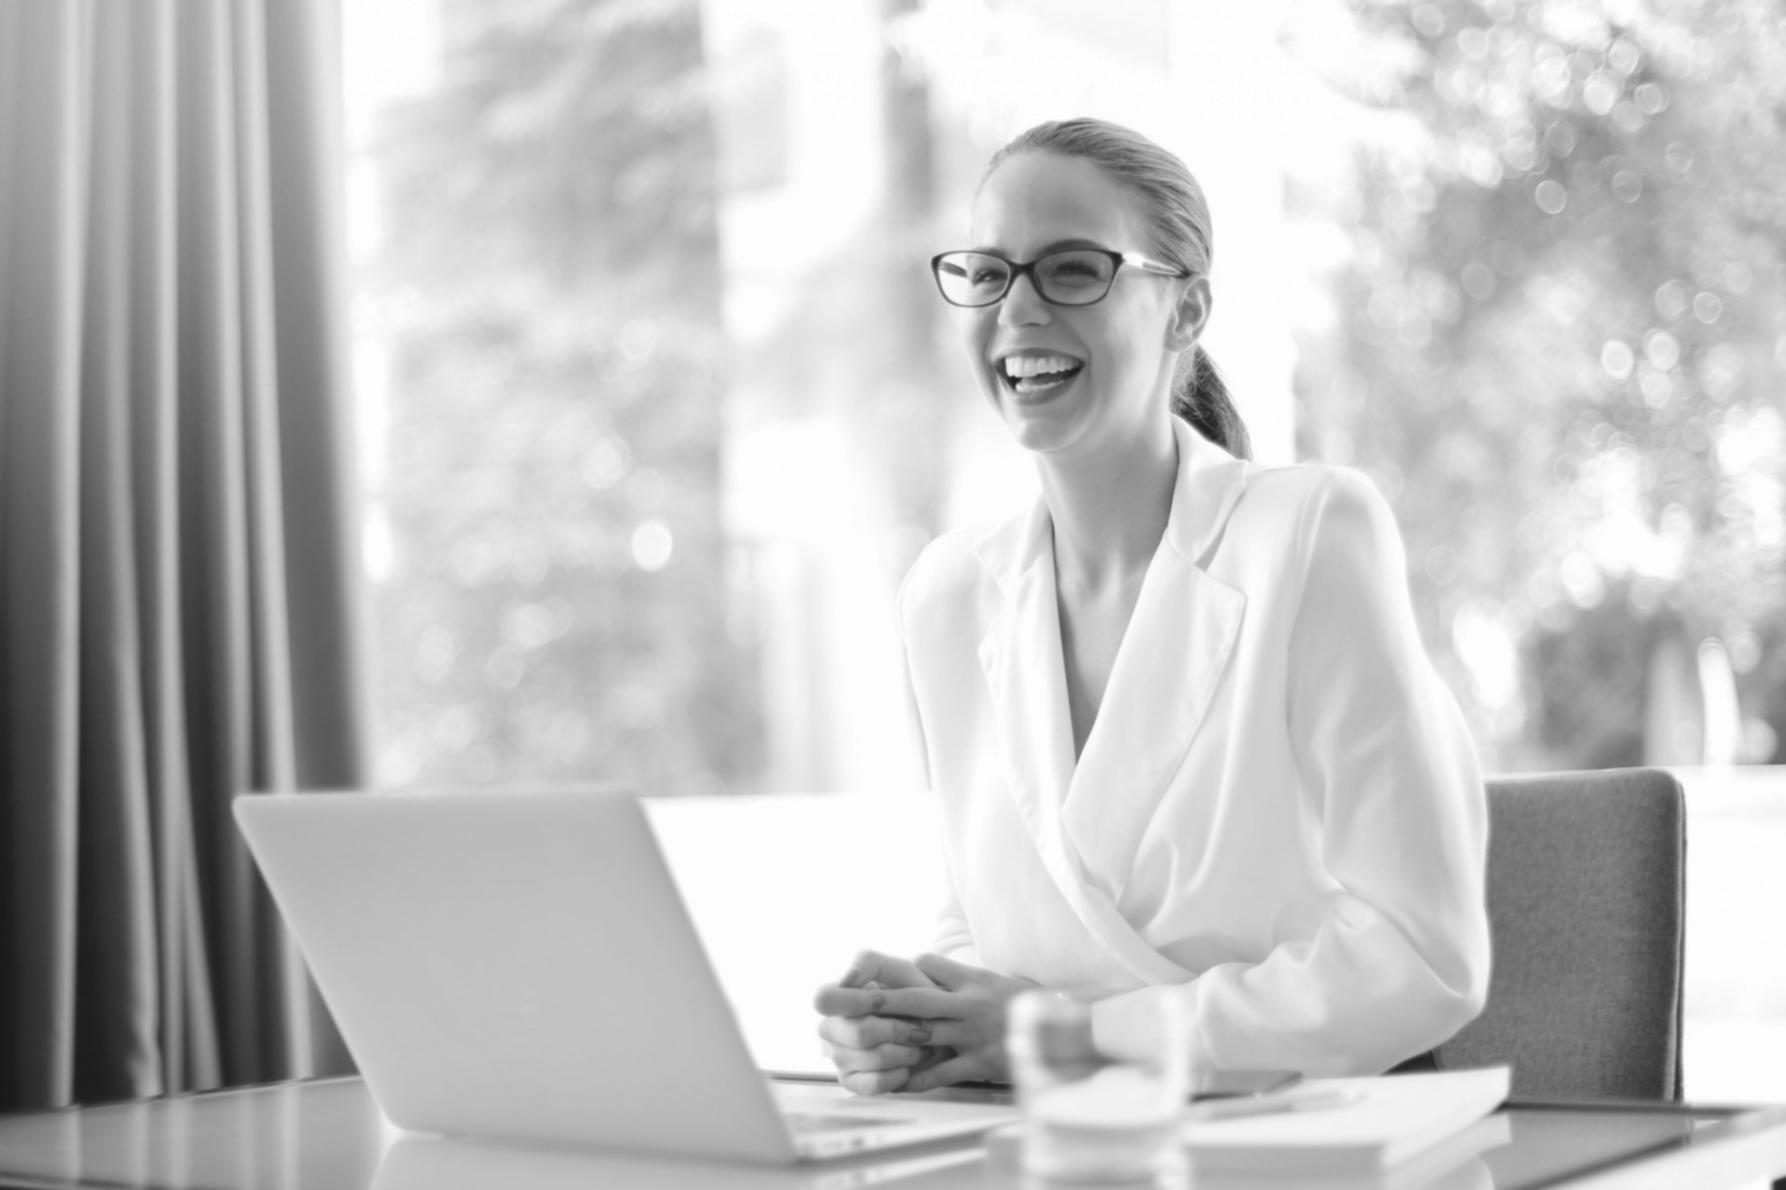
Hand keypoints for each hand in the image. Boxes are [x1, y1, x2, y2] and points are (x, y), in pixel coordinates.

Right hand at [812, 951, 942, 1094]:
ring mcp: (836, 1056)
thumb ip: (871, 964)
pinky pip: (874, 1084)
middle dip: (898, 1030)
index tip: (884, 1000)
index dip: (854, 1001)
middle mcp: (828, 1027)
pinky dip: (898, 1074)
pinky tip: (908, 1065)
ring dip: (906, 1052)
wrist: (934, 1026)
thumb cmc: (913, 992)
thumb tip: (847, 978)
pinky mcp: (850, 1080)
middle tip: (921, 1029)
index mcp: (834, 996)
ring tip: (922, 1046)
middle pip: (859, 1034)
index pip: (823, 999)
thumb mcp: (899, 969)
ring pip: (872, 1059)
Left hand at [818, 952, 1039, 1091]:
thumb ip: (955, 975)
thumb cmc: (1020, 1005)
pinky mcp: (978, 1063)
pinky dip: (915, 1079)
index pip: (927, 966)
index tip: (862, 974)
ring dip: (887, 1039)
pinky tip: (891, 1082)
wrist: (1063, 1032)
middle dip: (876, 1000)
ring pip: (922, 1034)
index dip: (898, 970)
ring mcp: (971, 1035)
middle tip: (840, 1000)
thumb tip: (920, 964)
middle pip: (914, 999)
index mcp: (970, 981)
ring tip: (856, 1041)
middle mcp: (967, 1004)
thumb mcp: (990, 979)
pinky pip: (940, 1073)